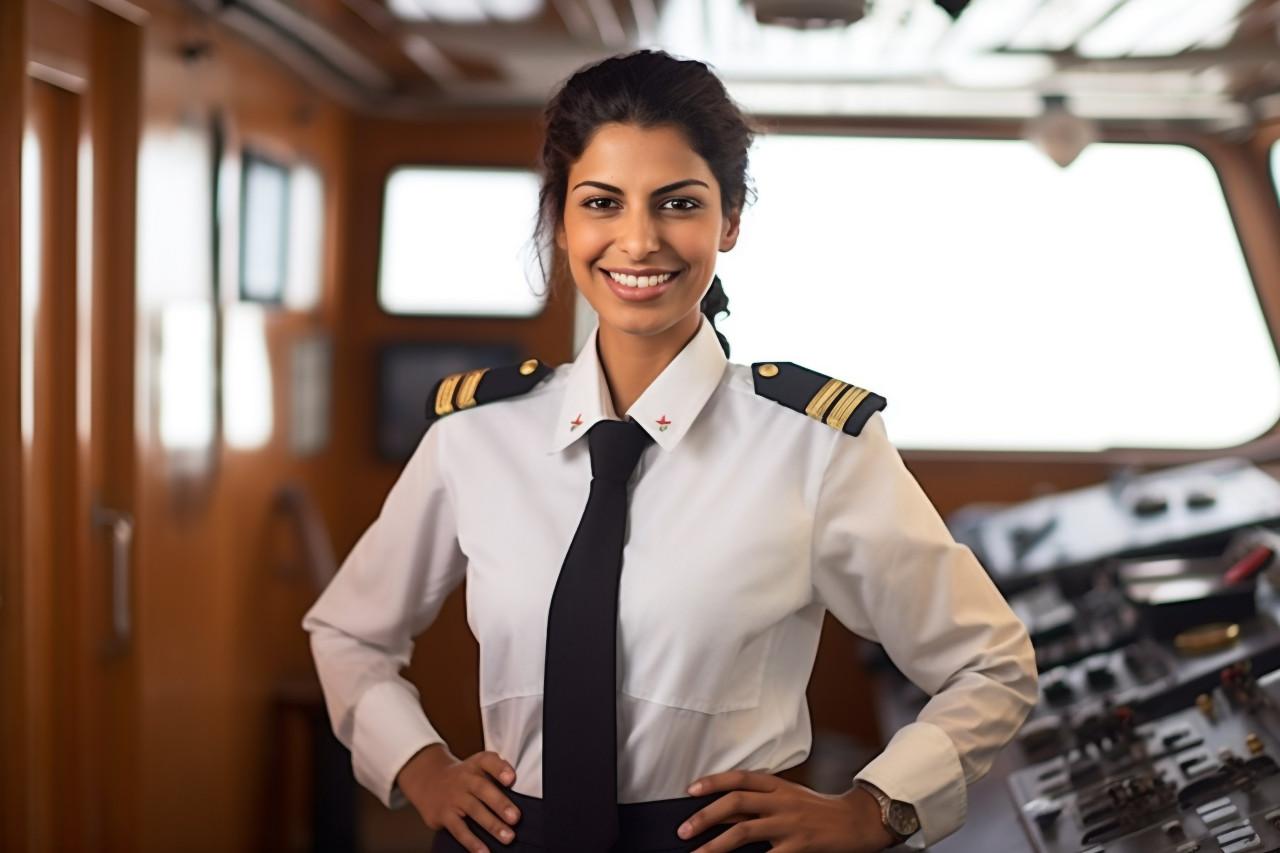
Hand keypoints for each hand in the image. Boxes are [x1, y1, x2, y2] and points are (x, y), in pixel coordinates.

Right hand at [397, 744, 521, 852]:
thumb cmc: (464, 776)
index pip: (487, 761)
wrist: (428, 780)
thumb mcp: (477, 764)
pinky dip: (472, 842)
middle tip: (516, 818)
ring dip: (492, 825)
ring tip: (508, 838)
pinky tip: (484, 852)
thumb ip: (497, 767)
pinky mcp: (443, 816)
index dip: (500, 768)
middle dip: (500, 803)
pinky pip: (459, 830)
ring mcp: (453, 798)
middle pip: (483, 788)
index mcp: (475, 765)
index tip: (511, 779)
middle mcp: (464, 779)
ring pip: (474, 811)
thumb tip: (514, 779)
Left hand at [677, 771, 897, 852]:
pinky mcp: (799, 846)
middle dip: (705, 816)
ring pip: (744, 831)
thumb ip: (761, 801)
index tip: (691, 790)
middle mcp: (781, 801)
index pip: (740, 778)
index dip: (714, 781)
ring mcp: (789, 824)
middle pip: (736, 802)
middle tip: (683, 830)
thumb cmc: (819, 810)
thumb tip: (724, 809)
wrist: (856, 821)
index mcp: (778, 786)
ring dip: (716, 845)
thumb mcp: (790, 797)